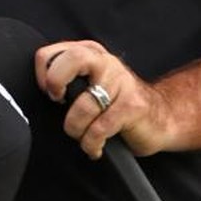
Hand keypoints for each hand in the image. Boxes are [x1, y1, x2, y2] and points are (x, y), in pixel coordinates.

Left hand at [35, 40, 173, 157]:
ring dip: (77, 130)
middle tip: (59, 102)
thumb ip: (67, 78)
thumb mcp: (89, 84)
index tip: (50, 95)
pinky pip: (99, 129)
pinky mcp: (132, 106)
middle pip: (73, 59)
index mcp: (90, 54)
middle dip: (57, 84)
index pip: (51, 53)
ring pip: (84, 106)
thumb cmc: (117, 104)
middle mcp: (106, 62)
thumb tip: (39, 89)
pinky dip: (92, 144)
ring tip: (84, 136)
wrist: (161, 117)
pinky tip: (96, 146)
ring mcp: (121, 83)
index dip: (42, 76)